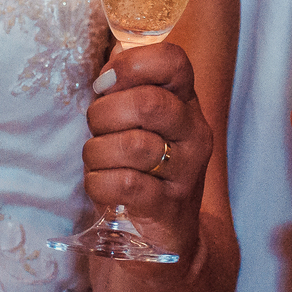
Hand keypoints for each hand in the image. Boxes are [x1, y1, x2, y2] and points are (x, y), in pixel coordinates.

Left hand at [82, 42, 213, 257]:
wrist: (165, 242)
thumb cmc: (142, 168)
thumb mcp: (140, 122)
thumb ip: (128, 84)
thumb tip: (116, 49)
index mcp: (185, 103)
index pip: (173, 61)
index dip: (132, 64)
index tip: (107, 84)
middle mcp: (194, 134)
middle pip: (148, 102)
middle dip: (105, 113)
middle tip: (98, 128)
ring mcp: (185, 173)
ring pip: (131, 146)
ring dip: (97, 152)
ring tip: (98, 160)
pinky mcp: (167, 209)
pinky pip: (125, 186)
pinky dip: (99, 184)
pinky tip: (101, 186)